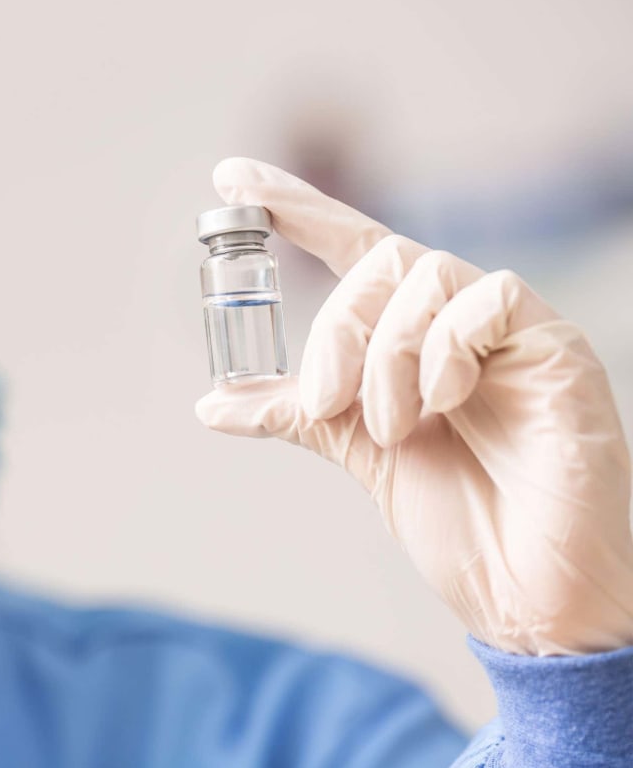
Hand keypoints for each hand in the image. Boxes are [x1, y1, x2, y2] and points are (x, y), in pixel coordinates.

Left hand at [196, 158, 632, 655]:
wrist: (528, 590)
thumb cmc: (460, 520)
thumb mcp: (359, 454)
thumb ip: (300, 412)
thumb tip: (212, 403)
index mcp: (411, 338)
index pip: (351, 246)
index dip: (294, 208)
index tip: (232, 177)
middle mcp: (458, 321)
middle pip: (377, 263)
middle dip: (337, 331)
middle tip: (330, 403)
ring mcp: (510, 330)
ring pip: (423, 275)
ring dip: (385, 358)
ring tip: (391, 428)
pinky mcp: (556, 346)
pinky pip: (485, 299)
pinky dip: (442, 350)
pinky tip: (442, 404)